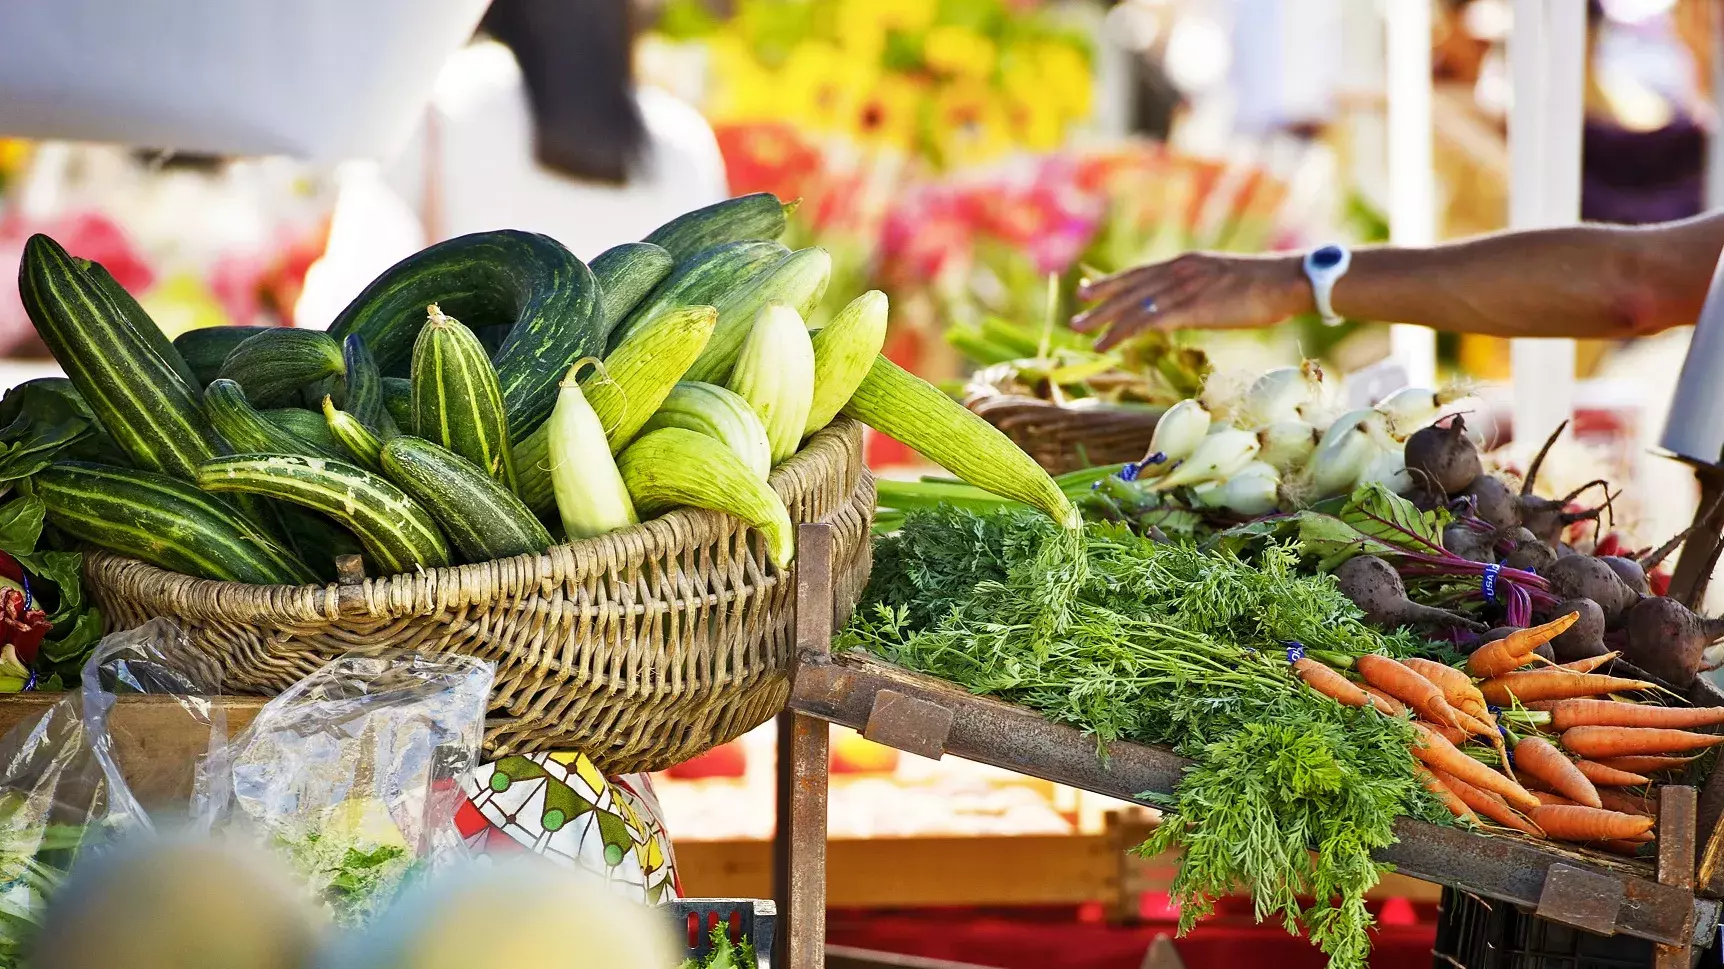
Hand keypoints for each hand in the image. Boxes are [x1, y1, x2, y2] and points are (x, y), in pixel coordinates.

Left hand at [1071, 252, 1311, 349]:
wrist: (1288, 281)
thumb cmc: (1265, 286)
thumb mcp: (1224, 281)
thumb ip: (1200, 289)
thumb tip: (1188, 307)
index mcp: (1186, 263)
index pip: (1139, 273)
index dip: (1112, 283)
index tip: (1089, 289)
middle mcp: (1178, 271)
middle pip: (1129, 288)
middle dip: (1100, 302)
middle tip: (1076, 314)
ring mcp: (1183, 289)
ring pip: (1132, 305)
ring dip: (1104, 321)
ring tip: (1083, 333)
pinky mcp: (1190, 308)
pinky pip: (1146, 322)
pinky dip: (1122, 333)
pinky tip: (1107, 343)